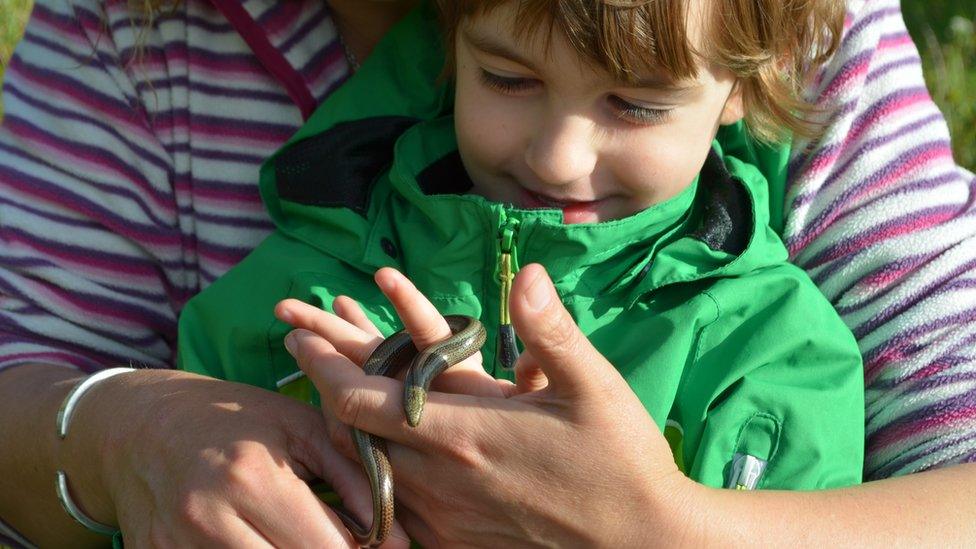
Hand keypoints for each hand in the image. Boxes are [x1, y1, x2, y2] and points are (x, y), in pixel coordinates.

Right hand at [66, 369, 408, 546]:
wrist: (138, 426)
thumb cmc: (234, 419)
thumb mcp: (300, 429)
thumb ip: (354, 477)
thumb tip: (398, 538)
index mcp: (254, 477)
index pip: (328, 548)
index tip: (384, 547)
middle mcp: (211, 518)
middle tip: (348, 545)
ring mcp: (177, 546)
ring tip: (306, 538)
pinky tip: (269, 542)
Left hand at [278, 264, 696, 546]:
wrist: (640, 543)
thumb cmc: (620, 461)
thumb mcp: (593, 387)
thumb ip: (552, 331)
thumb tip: (527, 274)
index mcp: (462, 434)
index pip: (361, 400)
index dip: (322, 365)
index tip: (297, 334)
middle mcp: (439, 480)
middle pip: (350, 434)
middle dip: (323, 388)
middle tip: (308, 348)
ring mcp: (443, 517)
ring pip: (366, 470)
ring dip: (345, 428)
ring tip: (334, 392)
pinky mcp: (456, 541)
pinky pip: (393, 506)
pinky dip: (374, 471)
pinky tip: (379, 454)